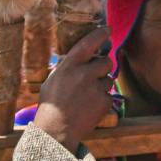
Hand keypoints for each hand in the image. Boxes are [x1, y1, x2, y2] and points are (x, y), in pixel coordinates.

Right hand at [33, 27, 114, 151]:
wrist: (56, 131)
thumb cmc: (51, 106)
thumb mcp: (52, 80)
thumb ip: (67, 67)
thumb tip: (79, 57)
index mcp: (69, 66)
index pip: (89, 43)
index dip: (100, 34)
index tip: (108, 29)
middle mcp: (84, 74)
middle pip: (106, 61)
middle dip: (102, 67)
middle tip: (93, 76)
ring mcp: (96, 88)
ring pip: (109, 79)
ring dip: (101, 85)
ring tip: (86, 97)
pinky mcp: (105, 102)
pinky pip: (109, 95)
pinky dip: (102, 100)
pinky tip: (89, 107)